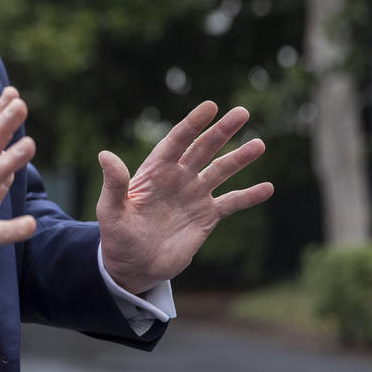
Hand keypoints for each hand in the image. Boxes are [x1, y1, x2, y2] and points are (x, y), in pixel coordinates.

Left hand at [97, 101, 272, 294]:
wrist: (134, 265)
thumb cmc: (117, 235)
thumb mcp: (111, 209)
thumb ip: (114, 183)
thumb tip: (104, 155)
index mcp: (155, 171)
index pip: (176, 141)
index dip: (192, 124)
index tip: (210, 106)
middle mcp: (177, 177)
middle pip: (203, 149)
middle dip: (221, 131)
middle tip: (242, 112)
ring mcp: (194, 195)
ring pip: (221, 171)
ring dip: (240, 158)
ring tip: (259, 145)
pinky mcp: (206, 216)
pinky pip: (231, 203)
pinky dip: (249, 196)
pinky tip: (268, 188)